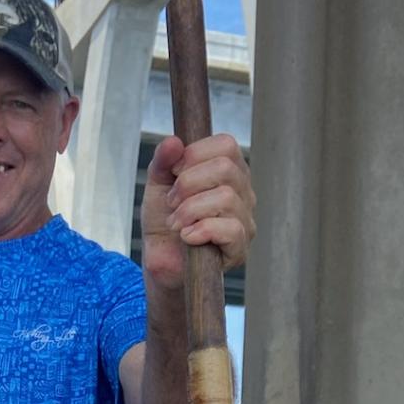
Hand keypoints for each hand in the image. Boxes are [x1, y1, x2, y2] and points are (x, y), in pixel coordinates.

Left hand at [139, 134, 254, 290]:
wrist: (163, 261)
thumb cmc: (165, 222)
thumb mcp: (158, 185)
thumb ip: (163, 161)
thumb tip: (174, 142)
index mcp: (228, 171)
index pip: (226, 145)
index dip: (195, 154)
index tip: (173, 173)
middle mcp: (243, 193)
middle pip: (226, 168)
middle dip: (188, 183)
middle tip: (171, 202)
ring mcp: (245, 220)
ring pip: (226, 198)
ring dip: (190, 210)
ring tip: (176, 223)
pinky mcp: (240, 248)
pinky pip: (231, 229)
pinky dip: (202, 230)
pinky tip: (187, 237)